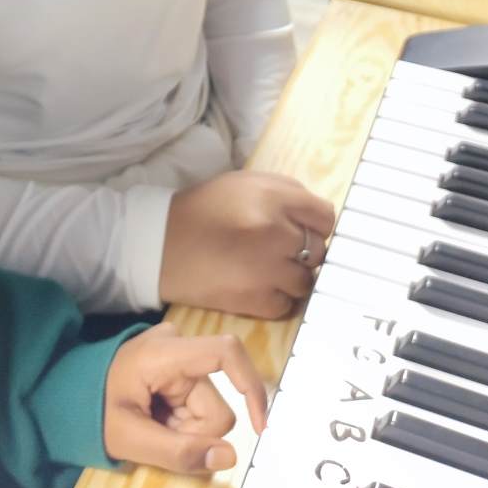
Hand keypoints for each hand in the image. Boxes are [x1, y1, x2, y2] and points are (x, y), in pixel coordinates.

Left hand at [103, 323, 268, 474]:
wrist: (70, 394)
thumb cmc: (94, 410)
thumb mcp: (129, 438)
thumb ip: (178, 451)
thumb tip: (229, 456)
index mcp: (163, 353)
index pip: (225, 353)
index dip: (250, 387)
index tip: (259, 428)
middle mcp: (177, 345)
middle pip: (216, 404)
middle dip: (195, 433)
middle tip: (157, 436)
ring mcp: (179, 354)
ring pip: (209, 409)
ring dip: (188, 430)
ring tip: (154, 427)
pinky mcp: (180, 367)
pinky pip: (199, 404)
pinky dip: (184, 421)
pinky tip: (159, 419)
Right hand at [160, 170, 335, 319]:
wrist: (162, 245)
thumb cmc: (206, 209)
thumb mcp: (245, 183)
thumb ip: (286, 194)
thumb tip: (317, 219)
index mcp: (273, 197)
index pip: (325, 217)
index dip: (314, 224)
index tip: (301, 229)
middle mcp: (275, 231)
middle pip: (318, 250)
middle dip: (302, 250)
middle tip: (277, 249)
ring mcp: (268, 269)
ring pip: (306, 281)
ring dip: (291, 277)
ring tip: (265, 269)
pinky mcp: (257, 301)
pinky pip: (288, 304)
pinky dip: (277, 298)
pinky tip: (256, 285)